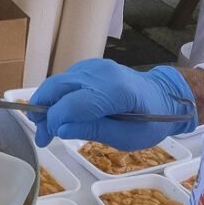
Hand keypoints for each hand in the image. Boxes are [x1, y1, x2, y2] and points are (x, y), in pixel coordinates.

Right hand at [32, 59, 200, 149]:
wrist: (163, 96)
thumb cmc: (149, 121)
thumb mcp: (127, 137)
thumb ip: (94, 131)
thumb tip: (60, 129)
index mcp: (114, 91)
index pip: (71, 103)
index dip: (54, 121)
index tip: (48, 138)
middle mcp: (100, 73)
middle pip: (57, 86)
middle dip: (42, 111)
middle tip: (40, 135)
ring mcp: (94, 66)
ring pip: (57, 82)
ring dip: (46, 104)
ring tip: (47, 129)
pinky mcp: (89, 66)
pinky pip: (65, 80)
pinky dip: (57, 97)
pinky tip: (60, 114)